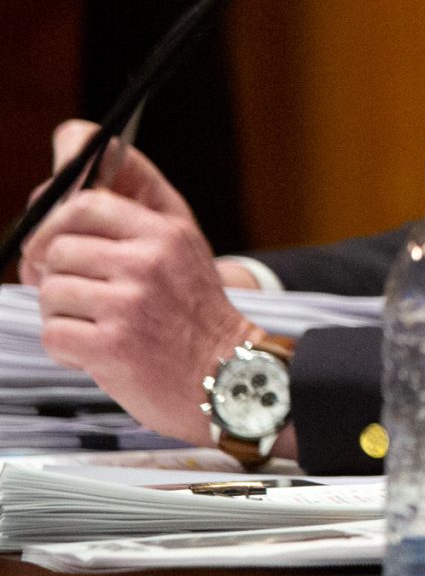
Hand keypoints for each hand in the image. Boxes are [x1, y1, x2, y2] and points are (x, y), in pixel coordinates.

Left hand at [27, 121, 251, 445]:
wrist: (227, 377)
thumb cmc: (194, 315)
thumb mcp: (178, 252)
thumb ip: (128, 222)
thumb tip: (55, 198)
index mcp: (165, 233)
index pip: (84, 204)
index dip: (52, 223)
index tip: (48, 246)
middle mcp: (148, 262)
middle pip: (58, 250)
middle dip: (53, 275)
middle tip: (73, 295)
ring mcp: (129, 304)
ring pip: (51, 293)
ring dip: (62, 314)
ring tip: (95, 325)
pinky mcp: (111, 346)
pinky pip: (53, 334)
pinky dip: (65, 348)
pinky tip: (95, 351)